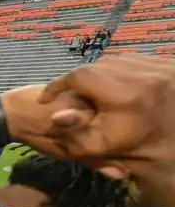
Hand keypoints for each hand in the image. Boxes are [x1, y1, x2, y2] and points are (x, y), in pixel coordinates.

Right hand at [34, 55, 174, 177]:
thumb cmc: (133, 147)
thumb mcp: (98, 145)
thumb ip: (74, 132)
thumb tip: (54, 116)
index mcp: (125, 95)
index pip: (80, 76)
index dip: (58, 84)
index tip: (45, 98)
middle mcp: (143, 74)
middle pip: (96, 66)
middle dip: (76, 79)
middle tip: (64, 94)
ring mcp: (157, 66)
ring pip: (113, 60)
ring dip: (96, 73)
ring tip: (85, 90)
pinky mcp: (167, 63)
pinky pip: (132, 59)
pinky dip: (116, 69)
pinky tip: (111, 84)